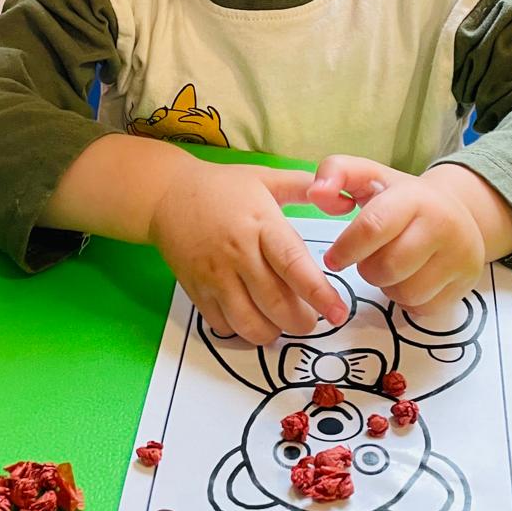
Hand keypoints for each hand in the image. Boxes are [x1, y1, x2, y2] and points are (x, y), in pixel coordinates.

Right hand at [148, 163, 348, 344]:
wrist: (167, 194)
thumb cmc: (223, 187)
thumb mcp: (266, 178)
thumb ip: (305, 187)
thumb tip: (344, 200)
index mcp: (261, 225)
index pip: (294, 265)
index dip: (319, 294)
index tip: (337, 312)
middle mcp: (239, 253)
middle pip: (275, 303)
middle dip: (301, 322)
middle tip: (311, 321)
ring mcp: (215, 275)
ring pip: (249, 322)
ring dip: (272, 332)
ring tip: (282, 325)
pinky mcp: (196, 290)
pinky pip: (222, 324)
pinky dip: (241, 331)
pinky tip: (252, 320)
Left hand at [306, 154, 511, 320]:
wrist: (460, 212)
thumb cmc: (403, 197)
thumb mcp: (370, 175)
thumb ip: (336, 173)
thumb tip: (315, 194)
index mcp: (414, 196)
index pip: (373, 227)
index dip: (346, 248)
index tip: (332, 259)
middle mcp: (443, 224)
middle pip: (387, 267)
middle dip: (367, 268)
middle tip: (369, 258)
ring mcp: (459, 256)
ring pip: (404, 292)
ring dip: (387, 286)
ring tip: (391, 267)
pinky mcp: (465, 283)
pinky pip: (422, 308)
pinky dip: (407, 300)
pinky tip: (410, 279)